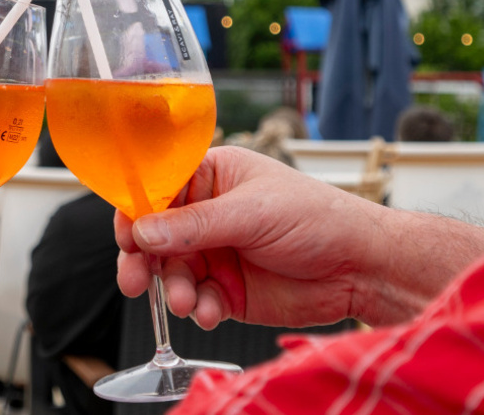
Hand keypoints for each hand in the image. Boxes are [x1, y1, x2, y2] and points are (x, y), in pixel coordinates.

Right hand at [116, 146, 483, 329]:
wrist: (362, 268)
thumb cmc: (318, 218)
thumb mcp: (251, 213)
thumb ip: (194, 225)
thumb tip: (143, 232)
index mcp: (210, 177)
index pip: (157, 189)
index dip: (135, 212)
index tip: (126, 236)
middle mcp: (206, 214)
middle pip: (154, 236)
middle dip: (143, 259)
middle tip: (134, 279)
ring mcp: (215, 253)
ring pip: (171, 272)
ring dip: (173, 289)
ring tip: (187, 301)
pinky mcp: (226, 290)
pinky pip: (196, 300)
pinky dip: (197, 309)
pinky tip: (210, 312)